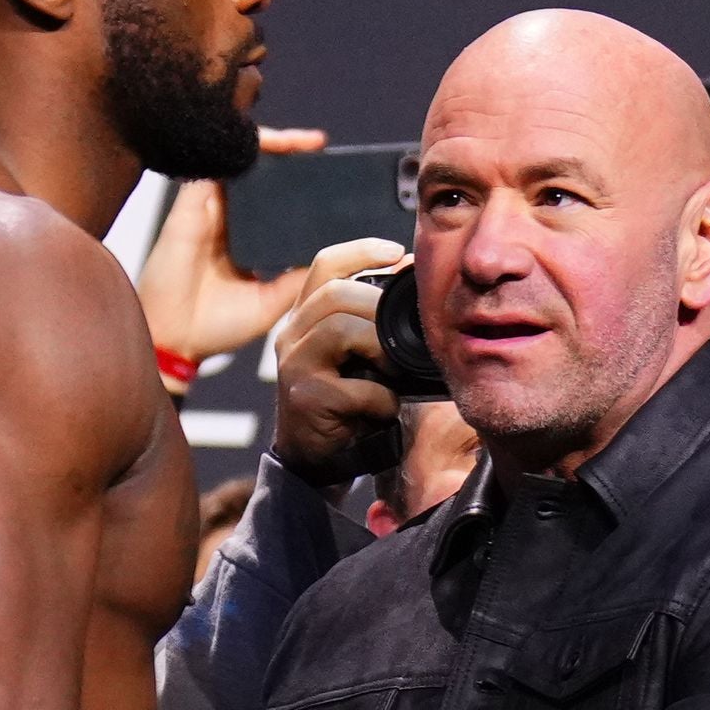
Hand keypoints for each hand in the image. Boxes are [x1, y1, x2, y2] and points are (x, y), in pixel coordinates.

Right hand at [136, 128, 327, 392]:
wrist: (177, 343)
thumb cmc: (215, 326)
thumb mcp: (273, 300)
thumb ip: (299, 276)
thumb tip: (337, 259)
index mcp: (244, 236)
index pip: (272, 195)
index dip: (297, 179)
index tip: (333, 173)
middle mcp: (226, 217)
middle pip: (258, 170)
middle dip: (291, 152)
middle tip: (321, 146)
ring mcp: (208, 209)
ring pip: (239, 159)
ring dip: (274, 144)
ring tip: (307, 142)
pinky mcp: (191, 206)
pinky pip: (215, 164)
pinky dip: (241, 151)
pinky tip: (270, 146)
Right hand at [272, 239, 409, 483]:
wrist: (316, 458)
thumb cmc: (348, 403)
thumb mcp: (360, 356)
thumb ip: (375, 324)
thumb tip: (415, 287)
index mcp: (308, 317)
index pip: (325, 266)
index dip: (361, 251)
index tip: (397, 251)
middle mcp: (293, 334)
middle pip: (335, 294)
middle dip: (377, 306)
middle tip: (402, 331)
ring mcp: (295, 365)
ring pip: (340, 329)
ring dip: (380, 348)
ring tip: (393, 369)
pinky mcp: (306, 398)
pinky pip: (358, 387)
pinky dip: (383, 399)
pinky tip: (386, 409)